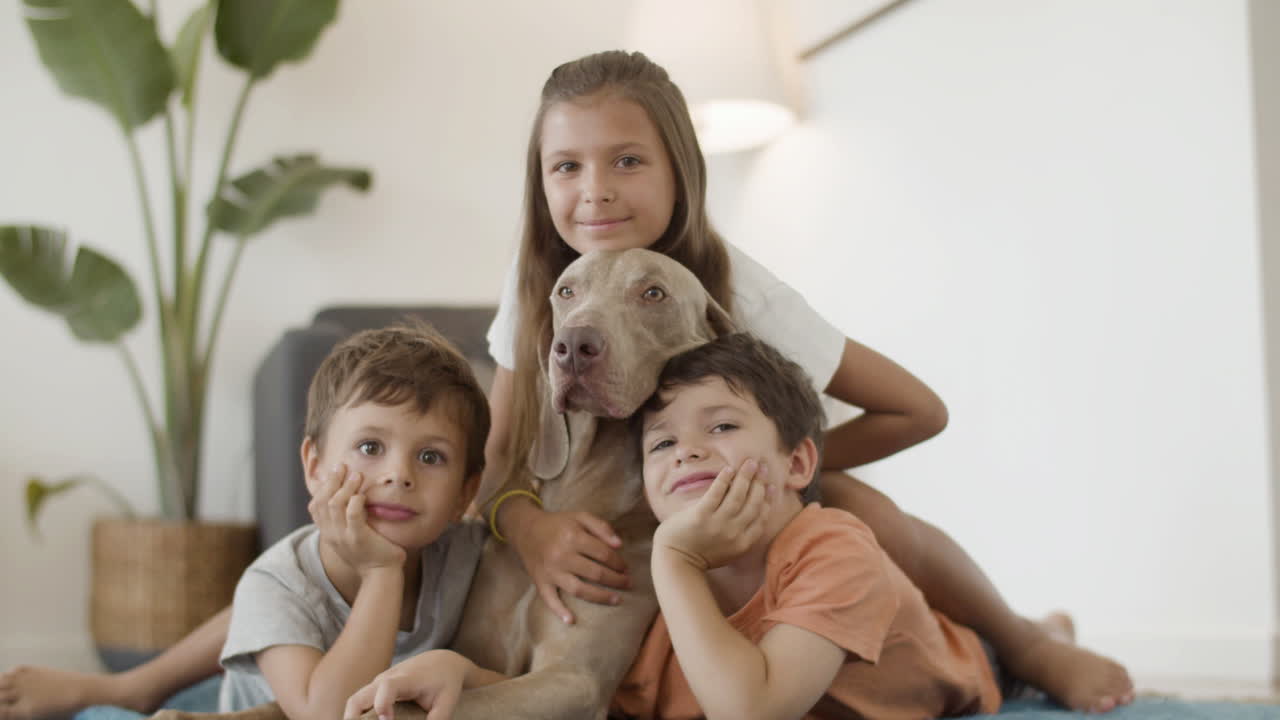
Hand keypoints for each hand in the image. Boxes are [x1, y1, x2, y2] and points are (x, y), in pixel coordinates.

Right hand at [309, 463, 405, 576]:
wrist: (381, 574)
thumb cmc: (370, 552)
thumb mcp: (350, 536)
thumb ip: (345, 520)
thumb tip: (347, 496)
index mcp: (328, 533)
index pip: (314, 506)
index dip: (322, 487)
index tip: (333, 472)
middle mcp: (331, 535)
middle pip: (322, 501)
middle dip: (332, 481)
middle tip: (343, 467)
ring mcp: (343, 537)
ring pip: (335, 505)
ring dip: (345, 487)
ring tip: (357, 475)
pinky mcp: (359, 538)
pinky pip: (353, 515)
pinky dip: (356, 501)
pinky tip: (363, 495)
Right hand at [344, 650, 472, 719]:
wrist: (440, 661)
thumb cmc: (445, 681)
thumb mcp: (447, 701)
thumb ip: (437, 719)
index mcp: (406, 679)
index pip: (387, 687)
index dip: (382, 704)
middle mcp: (386, 680)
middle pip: (358, 698)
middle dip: (353, 719)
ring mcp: (377, 685)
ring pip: (354, 703)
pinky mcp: (375, 691)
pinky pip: (359, 705)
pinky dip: (358, 719)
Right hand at [502, 499, 630, 624]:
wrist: (526, 530)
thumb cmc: (558, 524)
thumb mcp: (580, 516)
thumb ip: (601, 527)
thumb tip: (619, 545)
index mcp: (573, 537)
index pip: (603, 554)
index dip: (618, 562)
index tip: (626, 567)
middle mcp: (562, 556)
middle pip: (595, 573)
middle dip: (616, 580)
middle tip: (628, 583)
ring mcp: (551, 572)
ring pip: (579, 589)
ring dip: (600, 597)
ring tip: (617, 600)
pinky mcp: (540, 582)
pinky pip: (550, 599)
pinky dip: (559, 611)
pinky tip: (571, 620)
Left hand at [654, 459, 770, 570]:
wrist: (675, 561)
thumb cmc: (699, 554)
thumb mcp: (728, 550)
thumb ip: (740, 534)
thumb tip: (749, 510)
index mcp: (743, 543)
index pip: (762, 517)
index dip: (768, 499)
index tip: (771, 486)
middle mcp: (734, 533)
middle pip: (753, 503)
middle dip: (760, 482)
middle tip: (762, 467)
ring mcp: (718, 524)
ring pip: (738, 495)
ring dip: (746, 476)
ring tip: (750, 463)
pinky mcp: (701, 515)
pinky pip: (716, 493)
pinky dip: (724, 479)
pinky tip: (729, 469)